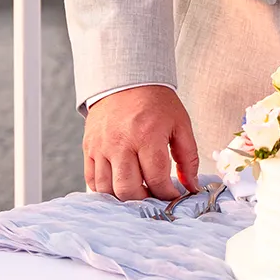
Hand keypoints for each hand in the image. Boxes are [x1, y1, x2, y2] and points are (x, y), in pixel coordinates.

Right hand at [84, 85, 198, 201]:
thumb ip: (188, 157)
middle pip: (129, 190)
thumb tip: (191, 186)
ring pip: (107, 189)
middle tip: (155, 195)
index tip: (173, 196)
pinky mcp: (89, 147)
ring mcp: (101, 146)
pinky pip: (91, 180)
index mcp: (147, 136)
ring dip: (124, 198)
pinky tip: (119, 185)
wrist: (126, 79)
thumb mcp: (180, 124)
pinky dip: (105, 190)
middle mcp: (121, 143)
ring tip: (139, 191)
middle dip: (145, 200)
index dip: (168, 194)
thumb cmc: (156, 102)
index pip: (157, 179)